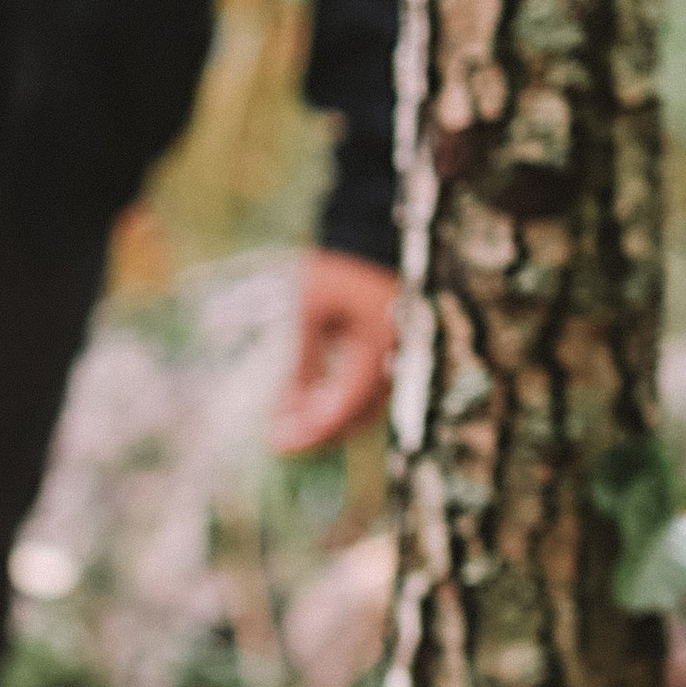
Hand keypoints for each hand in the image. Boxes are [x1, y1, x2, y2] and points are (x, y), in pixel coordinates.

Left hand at [270, 249, 398, 455]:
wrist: (370, 244)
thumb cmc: (336, 273)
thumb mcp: (309, 315)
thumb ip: (301, 366)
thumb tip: (285, 416)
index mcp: (379, 337)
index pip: (348, 399)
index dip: (315, 427)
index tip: (282, 442)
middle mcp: (399, 352)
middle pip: (361, 412)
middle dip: (321, 431)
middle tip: (283, 442)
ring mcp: (403, 356)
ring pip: (369, 408)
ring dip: (332, 424)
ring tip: (293, 428)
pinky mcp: (397, 357)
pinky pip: (372, 394)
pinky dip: (344, 407)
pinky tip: (314, 410)